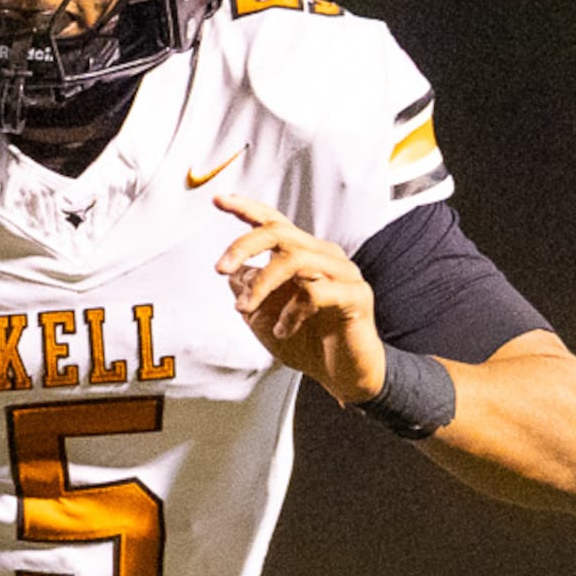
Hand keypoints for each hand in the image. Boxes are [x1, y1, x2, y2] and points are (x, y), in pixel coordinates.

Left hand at [212, 194, 387, 403]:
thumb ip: (249, 292)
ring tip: (246, 309)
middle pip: (281, 233)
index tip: (219, 200)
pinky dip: (290, 313)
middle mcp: (324, 256)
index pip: (274, 223)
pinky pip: (315, 292)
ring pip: (296, 258)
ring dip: (262, 283)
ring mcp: (343, 273)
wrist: (344, 375)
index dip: (247, 209)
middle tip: (221, 268)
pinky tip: (284, 331)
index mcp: (303, 255)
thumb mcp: (265, 318)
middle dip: (244, 246)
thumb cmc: (308, 344)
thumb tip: (232, 273)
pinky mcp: (356, 296)